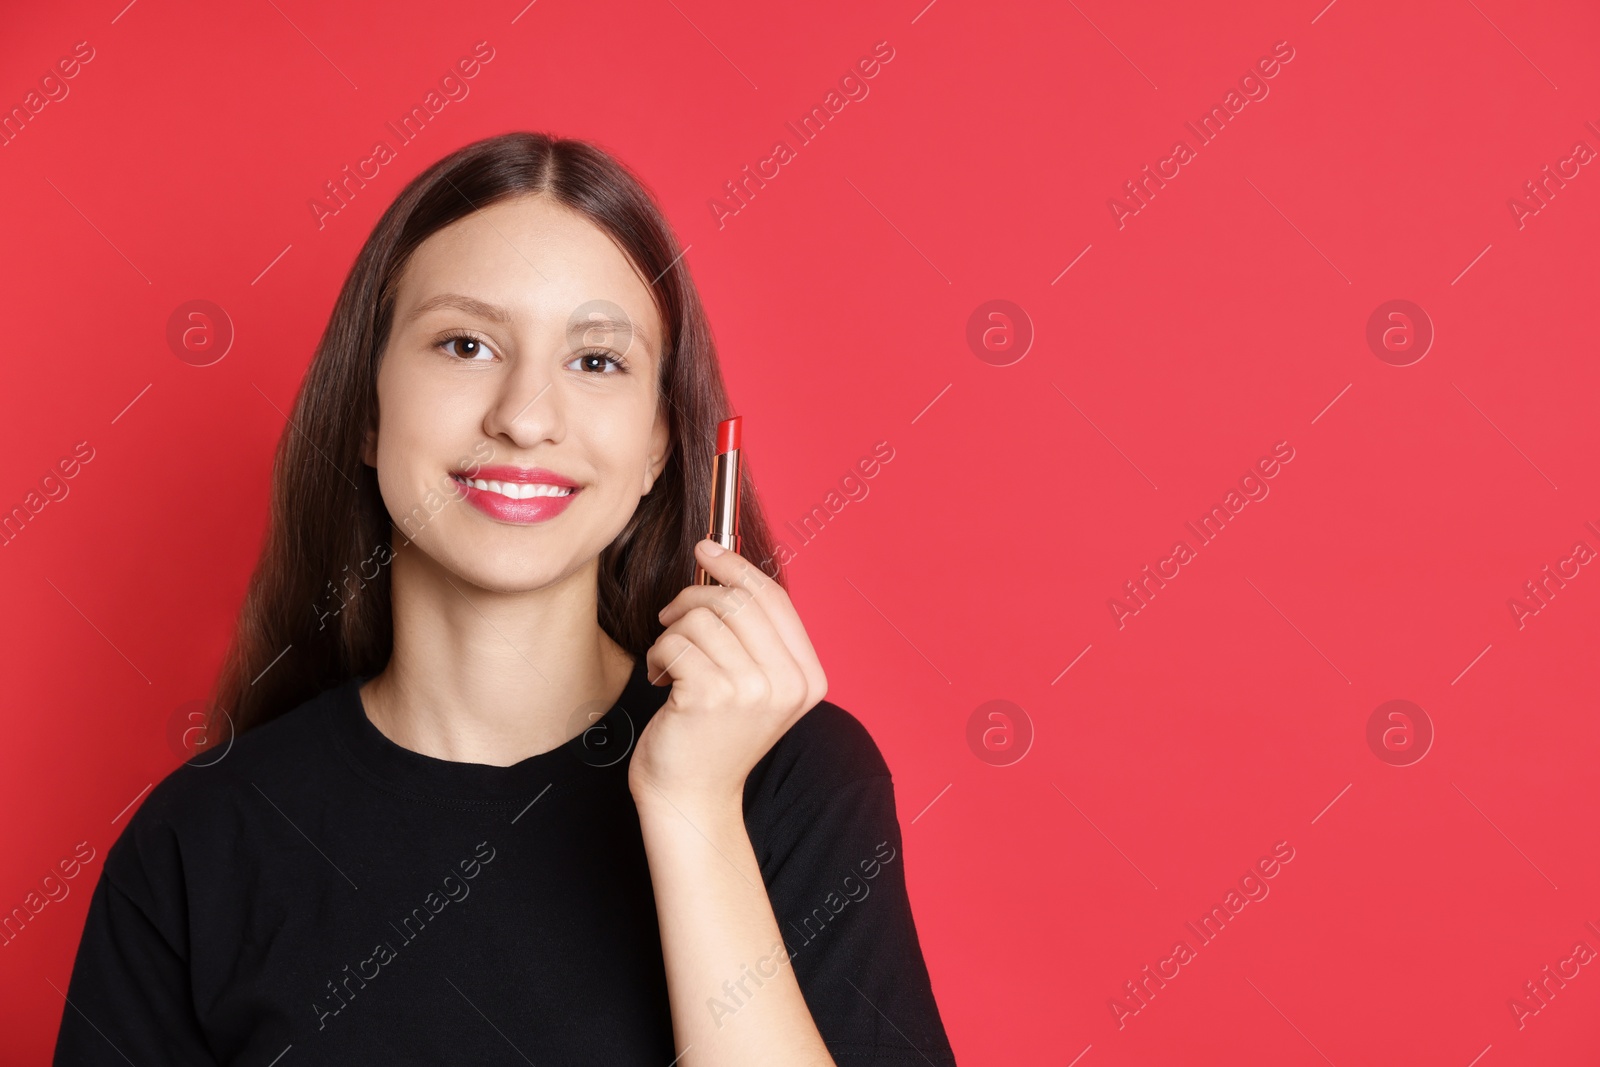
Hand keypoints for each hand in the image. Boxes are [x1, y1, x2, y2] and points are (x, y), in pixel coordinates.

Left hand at [631, 538, 827, 813]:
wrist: (691, 798)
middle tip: (671, 617)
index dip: (738, 567)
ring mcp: (752, 690)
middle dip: (694, 597)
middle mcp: (787, 683)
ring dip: (672, 634)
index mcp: (808, 678)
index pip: (774, 600)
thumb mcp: (754, 685)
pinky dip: (658, 655)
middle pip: (737, 601)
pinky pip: (674, 641)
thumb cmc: (713, 737)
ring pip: (700, 618)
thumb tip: (723, 562)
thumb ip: (755, 635)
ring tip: (669, 665)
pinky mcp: (710, 696)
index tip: (707, 549)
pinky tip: (660, 682)